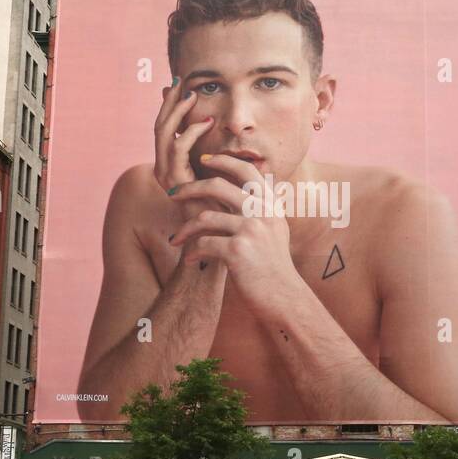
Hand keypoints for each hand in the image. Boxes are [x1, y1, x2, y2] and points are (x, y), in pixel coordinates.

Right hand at [153, 80, 212, 200]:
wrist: (219, 233)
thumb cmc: (223, 204)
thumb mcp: (217, 170)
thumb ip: (214, 151)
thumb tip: (221, 129)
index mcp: (169, 164)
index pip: (165, 128)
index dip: (170, 105)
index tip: (181, 84)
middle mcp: (162, 167)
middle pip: (160, 126)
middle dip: (169, 101)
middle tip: (179, 80)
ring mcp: (166, 174)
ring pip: (164, 133)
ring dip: (178, 111)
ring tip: (192, 95)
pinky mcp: (175, 180)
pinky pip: (178, 148)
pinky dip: (191, 132)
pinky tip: (208, 122)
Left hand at [168, 155, 299, 310]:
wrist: (285, 298)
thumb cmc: (275, 268)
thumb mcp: (276, 232)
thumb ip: (264, 211)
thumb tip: (250, 191)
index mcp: (271, 206)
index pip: (246, 171)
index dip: (223, 161)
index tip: (203, 159)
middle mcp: (262, 213)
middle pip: (219, 186)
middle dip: (190, 187)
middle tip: (172, 194)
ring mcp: (251, 230)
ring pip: (205, 216)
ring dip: (185, 228)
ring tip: (175, 239)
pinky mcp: (238, 250)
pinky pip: (204, 243)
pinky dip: (193, 252)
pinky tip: (189, 260)